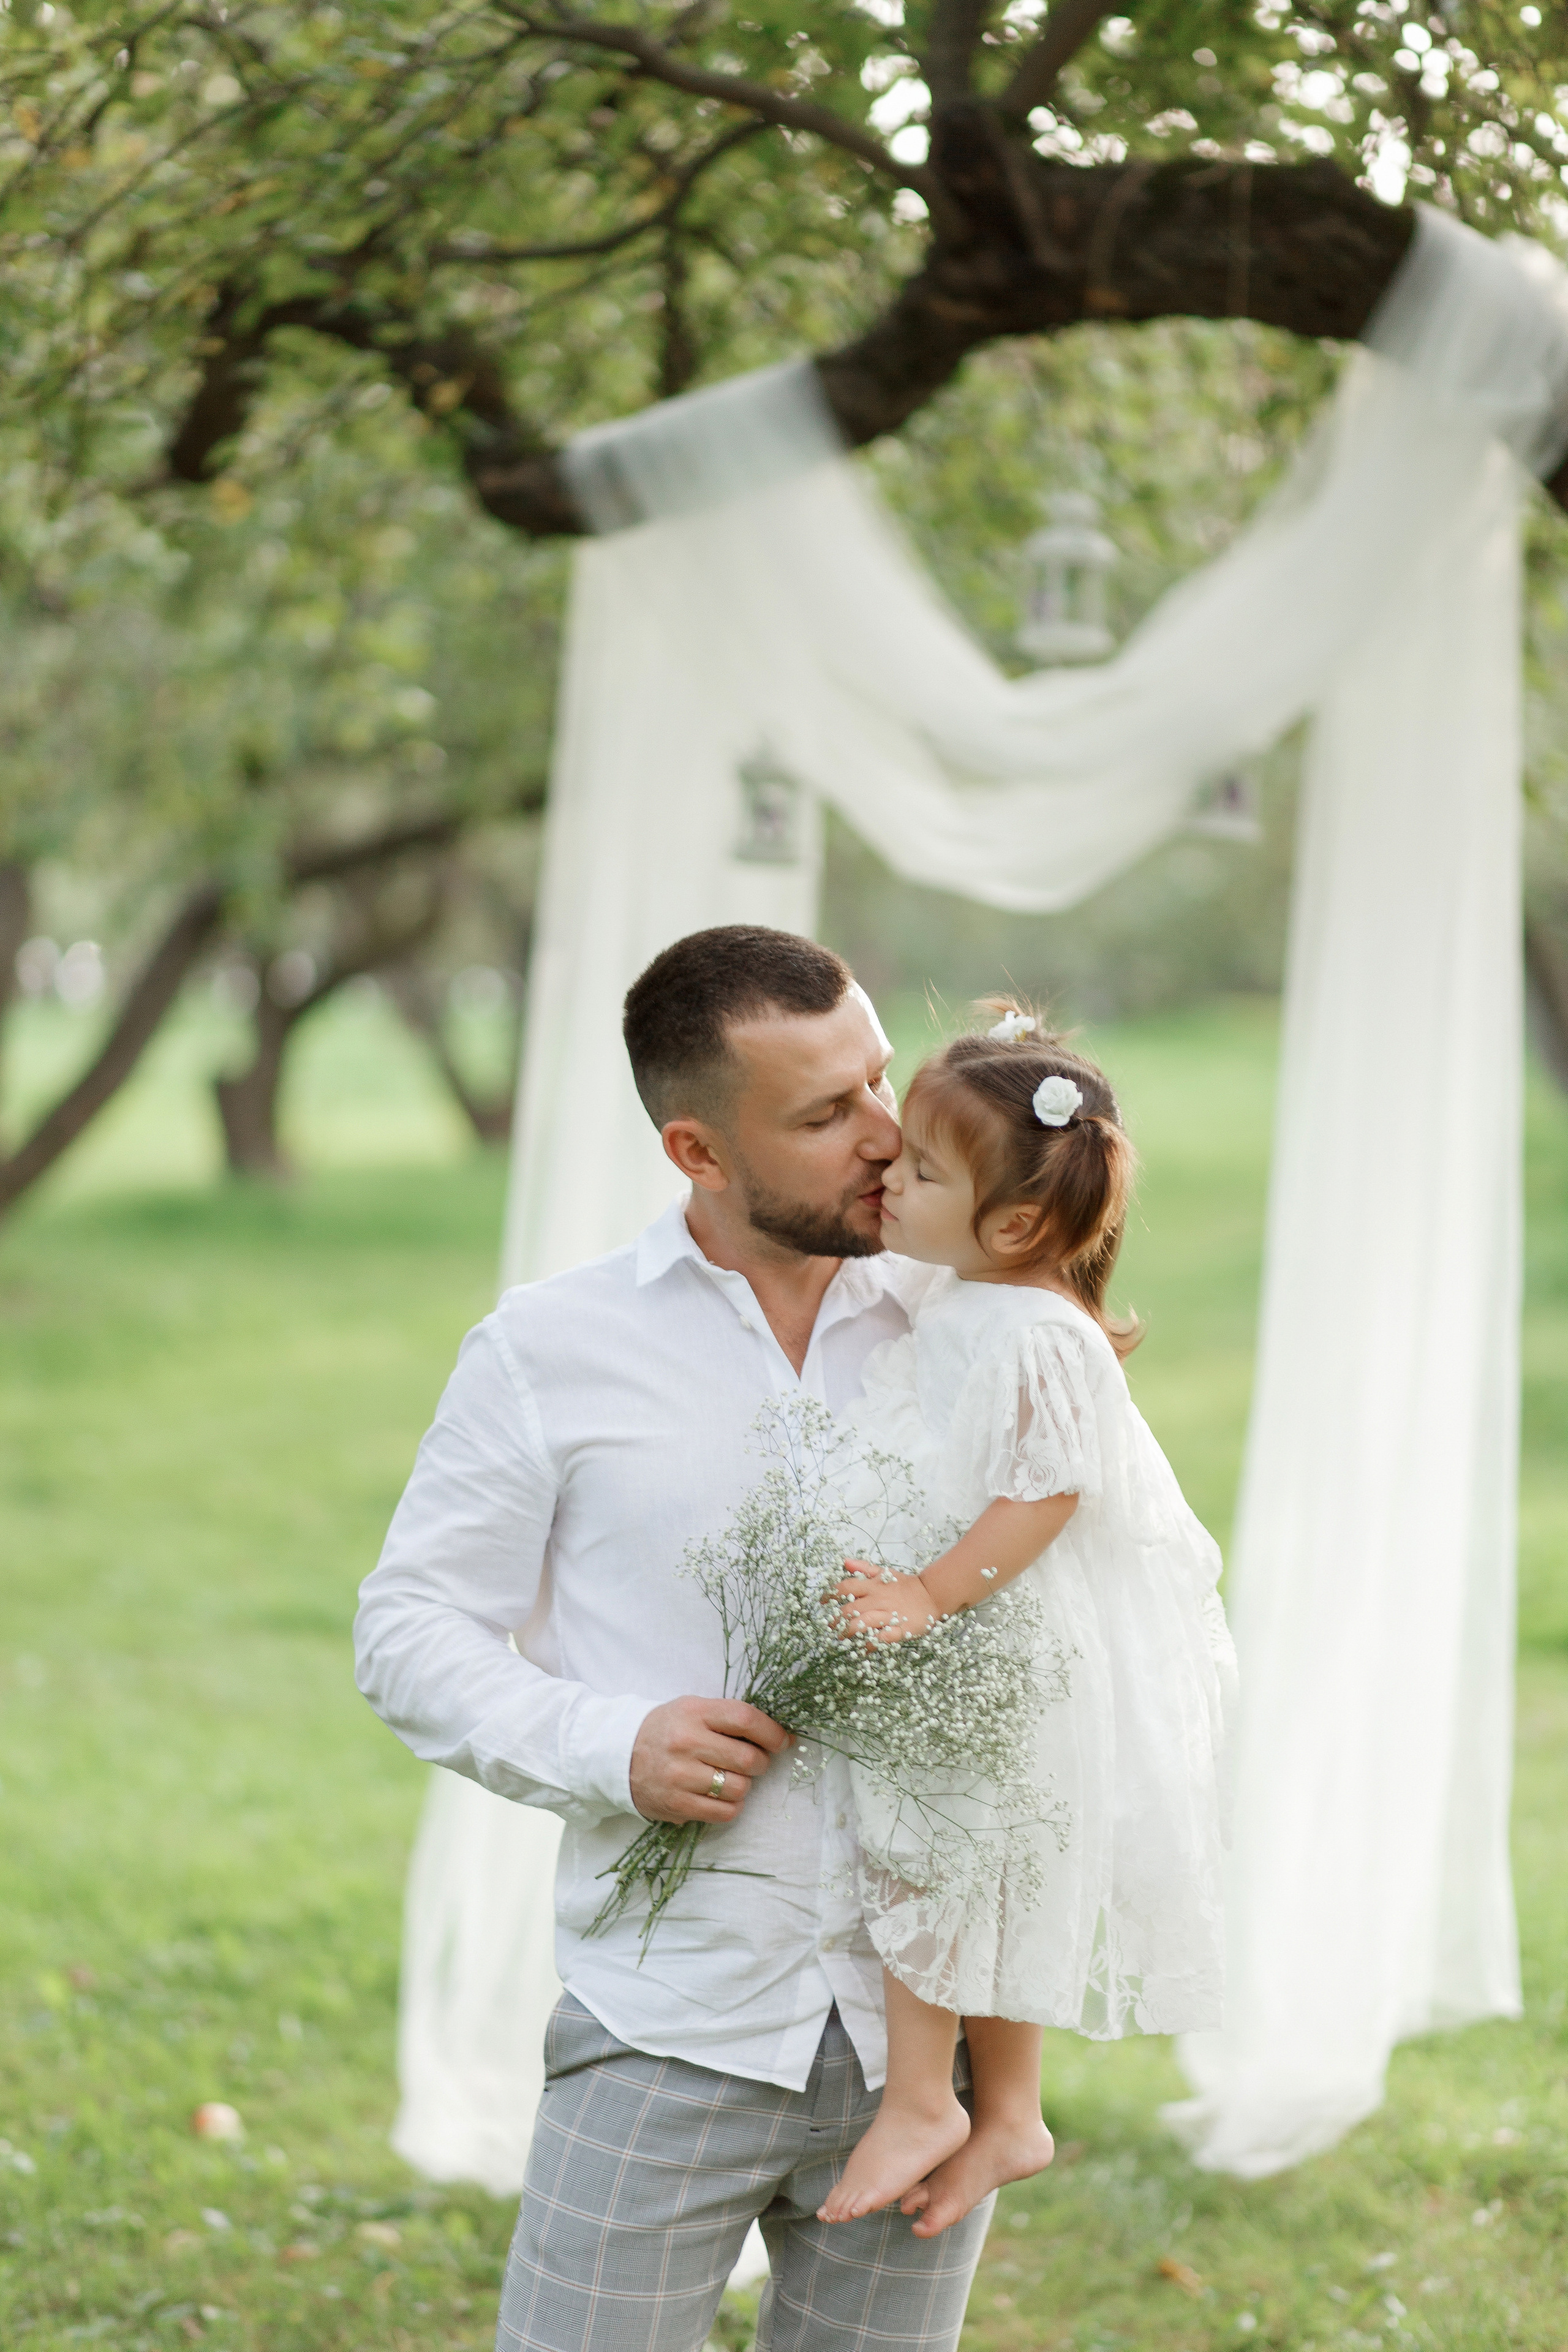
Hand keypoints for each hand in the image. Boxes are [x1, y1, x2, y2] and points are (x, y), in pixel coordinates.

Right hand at [629, 1695, 792, 1824]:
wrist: (619, 1755)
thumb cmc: (667, 1730)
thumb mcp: (692, 1709)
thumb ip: (729, 1718)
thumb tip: (779, 1736)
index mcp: (694, 1712)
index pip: (745, 1719)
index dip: (772, 1732)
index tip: (783, 1741)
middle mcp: (686, 1742)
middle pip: (747, 1758)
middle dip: (760, 1762)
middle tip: (753, 1762)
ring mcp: (679, 1775)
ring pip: (738, 1788)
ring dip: (744, 1785)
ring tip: (730, 1778)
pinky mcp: (675, 1804)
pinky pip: (724, 1812)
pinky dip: (731, 1806)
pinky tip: (720, 1796)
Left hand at [827, 1559, 938, 1642]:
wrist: (931, 1595)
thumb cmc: (905, 1585)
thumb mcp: (884, 1572)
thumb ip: (864, 1568)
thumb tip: (845, 1562)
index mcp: (873, 1586)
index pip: (845, 1588)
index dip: (830, 1594)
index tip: (822, 1602)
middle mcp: (878, 1600)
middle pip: (849, 1609)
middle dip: (836, 1619)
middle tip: (831, 1626)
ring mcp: (889, 1615)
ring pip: (863, 1623)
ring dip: (849, 1631)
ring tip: (842, 1638)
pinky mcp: (900, 1629)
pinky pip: (882, 1638)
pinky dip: (871, 1644)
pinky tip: (863, 1648)